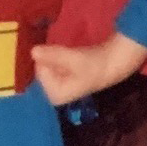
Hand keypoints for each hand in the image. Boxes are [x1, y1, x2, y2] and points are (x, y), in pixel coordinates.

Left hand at [32, 31, 146, 107]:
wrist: (115, 63)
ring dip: (52, 56)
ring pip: (47, 66)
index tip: (55, 50)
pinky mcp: (64, 77)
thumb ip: (52, 56)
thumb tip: (32, 51)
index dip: (46, 58)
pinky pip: (53, 65)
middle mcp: (55, 94)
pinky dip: (57, 57)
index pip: (39, 71)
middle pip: (42, 70)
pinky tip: (67, 53)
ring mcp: (59, 86)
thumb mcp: (73, 59)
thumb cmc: (95, 65)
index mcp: (55, 95)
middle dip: (47, 58)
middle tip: (61, 49)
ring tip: (66, 50)